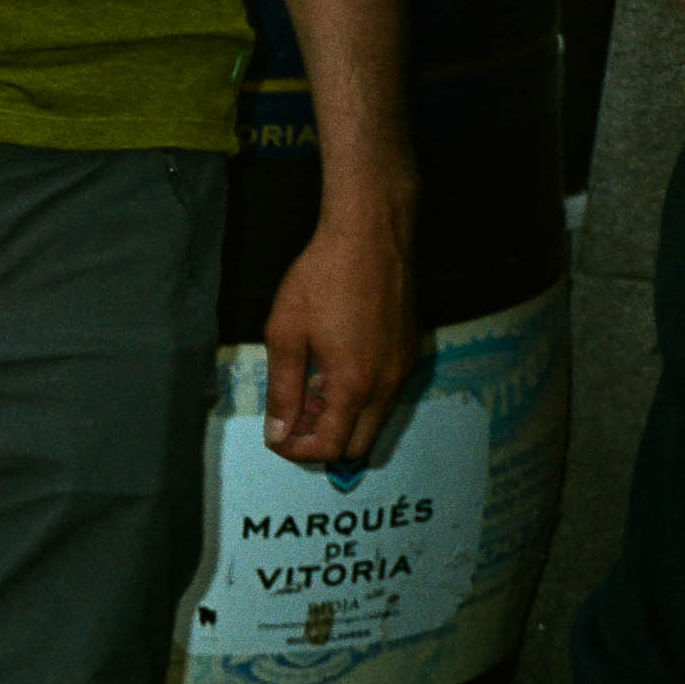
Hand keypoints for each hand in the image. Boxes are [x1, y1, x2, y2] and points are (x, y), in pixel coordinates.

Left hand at [262, 197, 414, 464]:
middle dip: (320, 442)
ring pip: (374, 421)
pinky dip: (358, 399)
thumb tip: (277, 433)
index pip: (329, 447)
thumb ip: (282, 390)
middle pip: (358, 446)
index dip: (295, 451)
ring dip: (340, 420)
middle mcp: (387, 385)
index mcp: (355, 385)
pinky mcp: (409, 351)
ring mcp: (403, 368)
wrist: (370, 233)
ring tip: (306, 389)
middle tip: (290, 417)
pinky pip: (385, 395)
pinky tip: (331, 370)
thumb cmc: (322, 277)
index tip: (274, 435)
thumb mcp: (285, 334)